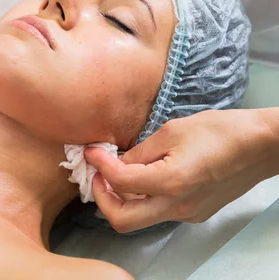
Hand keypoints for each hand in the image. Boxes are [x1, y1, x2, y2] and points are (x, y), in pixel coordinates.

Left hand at [85, 109, 277, 232]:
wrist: (260, 145)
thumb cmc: (220, 131)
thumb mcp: (171, 132)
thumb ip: (139, 152)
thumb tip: (116, 162)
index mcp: (171, 182)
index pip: (119, 182)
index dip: (99, 165)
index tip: (92, 152)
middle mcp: (178, 205)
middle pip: (122, 221)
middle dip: (102, 198)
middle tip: (97, 175)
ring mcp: (187, 213)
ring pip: (140, 218)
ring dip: (121, 200)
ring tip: (115, 173)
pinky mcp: (195, 213)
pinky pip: (159, 211)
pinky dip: (142, 198)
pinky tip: (142, 176)